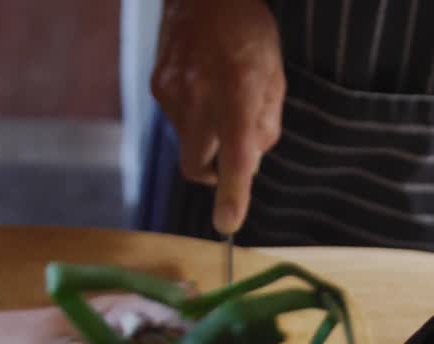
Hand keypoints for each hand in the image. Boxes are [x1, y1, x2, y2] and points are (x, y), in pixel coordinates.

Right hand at [152, 0, 284, 234]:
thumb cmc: (247, 30)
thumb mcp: (275, 74)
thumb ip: (266, 123)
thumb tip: (252, 161)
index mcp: (237, 89)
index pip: (235, 153)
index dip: (232, 193)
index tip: (228, 223)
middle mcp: (199, 95)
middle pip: (198, 166)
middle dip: (215, 171)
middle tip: (234, 148)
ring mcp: (172, 93)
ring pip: (189, 144)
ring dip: (208, 137)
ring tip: (221, 98)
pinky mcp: (157, 89)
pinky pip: (178, 122)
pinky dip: (195, 118)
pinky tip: (204, 87)